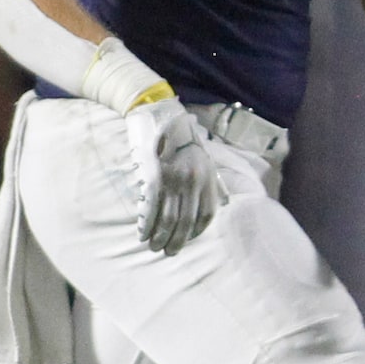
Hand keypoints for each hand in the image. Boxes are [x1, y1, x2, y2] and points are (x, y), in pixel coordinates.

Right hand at [123, 98, 222, 253]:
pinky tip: (142, 234)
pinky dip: (147, 223)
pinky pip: (151, 206)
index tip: (187, 240)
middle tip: (168, 253)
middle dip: (177, 240)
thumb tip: (223, 203)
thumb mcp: (203, 156)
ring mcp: (174, 178)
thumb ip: (211, 180)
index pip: (207, 213)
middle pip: (187, 220)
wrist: (156, 110)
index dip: (196, 231)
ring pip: (169, 217)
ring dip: (160, 236)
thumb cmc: (179, 134)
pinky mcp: (154, 175)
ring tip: (154, 248)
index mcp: (207, 176)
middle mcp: (194, 179)